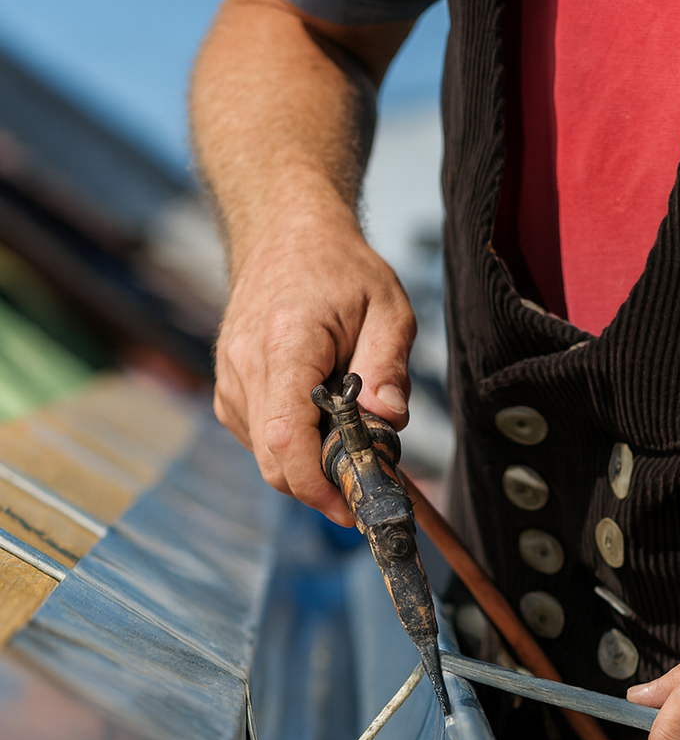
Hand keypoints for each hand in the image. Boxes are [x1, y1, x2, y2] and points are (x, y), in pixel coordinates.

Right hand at [213, 188, 415, 526]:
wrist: (285, 234)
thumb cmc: (339, 268)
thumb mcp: (388, 307)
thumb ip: (390, 366)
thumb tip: (389, 421)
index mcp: (285, 344)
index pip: (287, 438)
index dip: (317, 485)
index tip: (351, 505)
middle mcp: (245, 366)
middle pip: (274, 460)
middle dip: (321, 485)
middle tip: (367, 482)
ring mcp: (230, 380)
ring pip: (266, 457)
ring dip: (309, 466)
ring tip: (350, 437)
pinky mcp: (229, 390)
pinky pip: (260, 441)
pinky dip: (293, 448)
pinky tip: (322, 421)